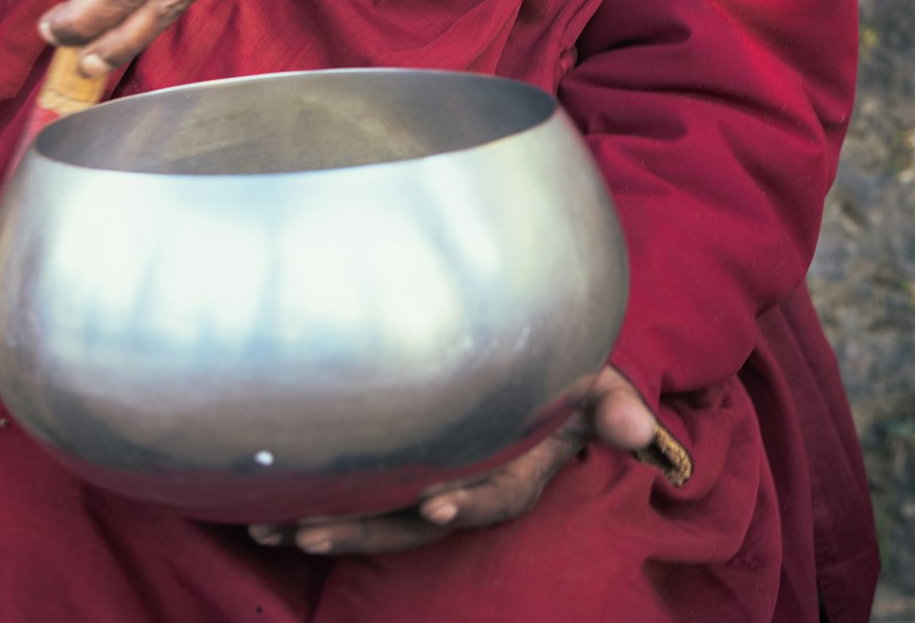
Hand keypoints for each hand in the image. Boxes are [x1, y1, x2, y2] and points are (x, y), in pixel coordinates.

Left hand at [249, 366, 655, 555]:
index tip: (434, 502)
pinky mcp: (403, 478)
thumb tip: (643, 433)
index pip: (494, 497)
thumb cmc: (564, 380)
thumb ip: (613, 405)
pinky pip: (364, 502)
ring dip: (328, 527)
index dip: (467, 500)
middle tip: (312, 533)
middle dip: (365, 529)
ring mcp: (432, 485)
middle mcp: (469, 488)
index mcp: (516, 472)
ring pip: (380, 520)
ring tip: (274, 531)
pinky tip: (271, 514)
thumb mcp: (595, 387)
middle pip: (415, 521)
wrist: (541, 384)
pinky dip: (320, 508)